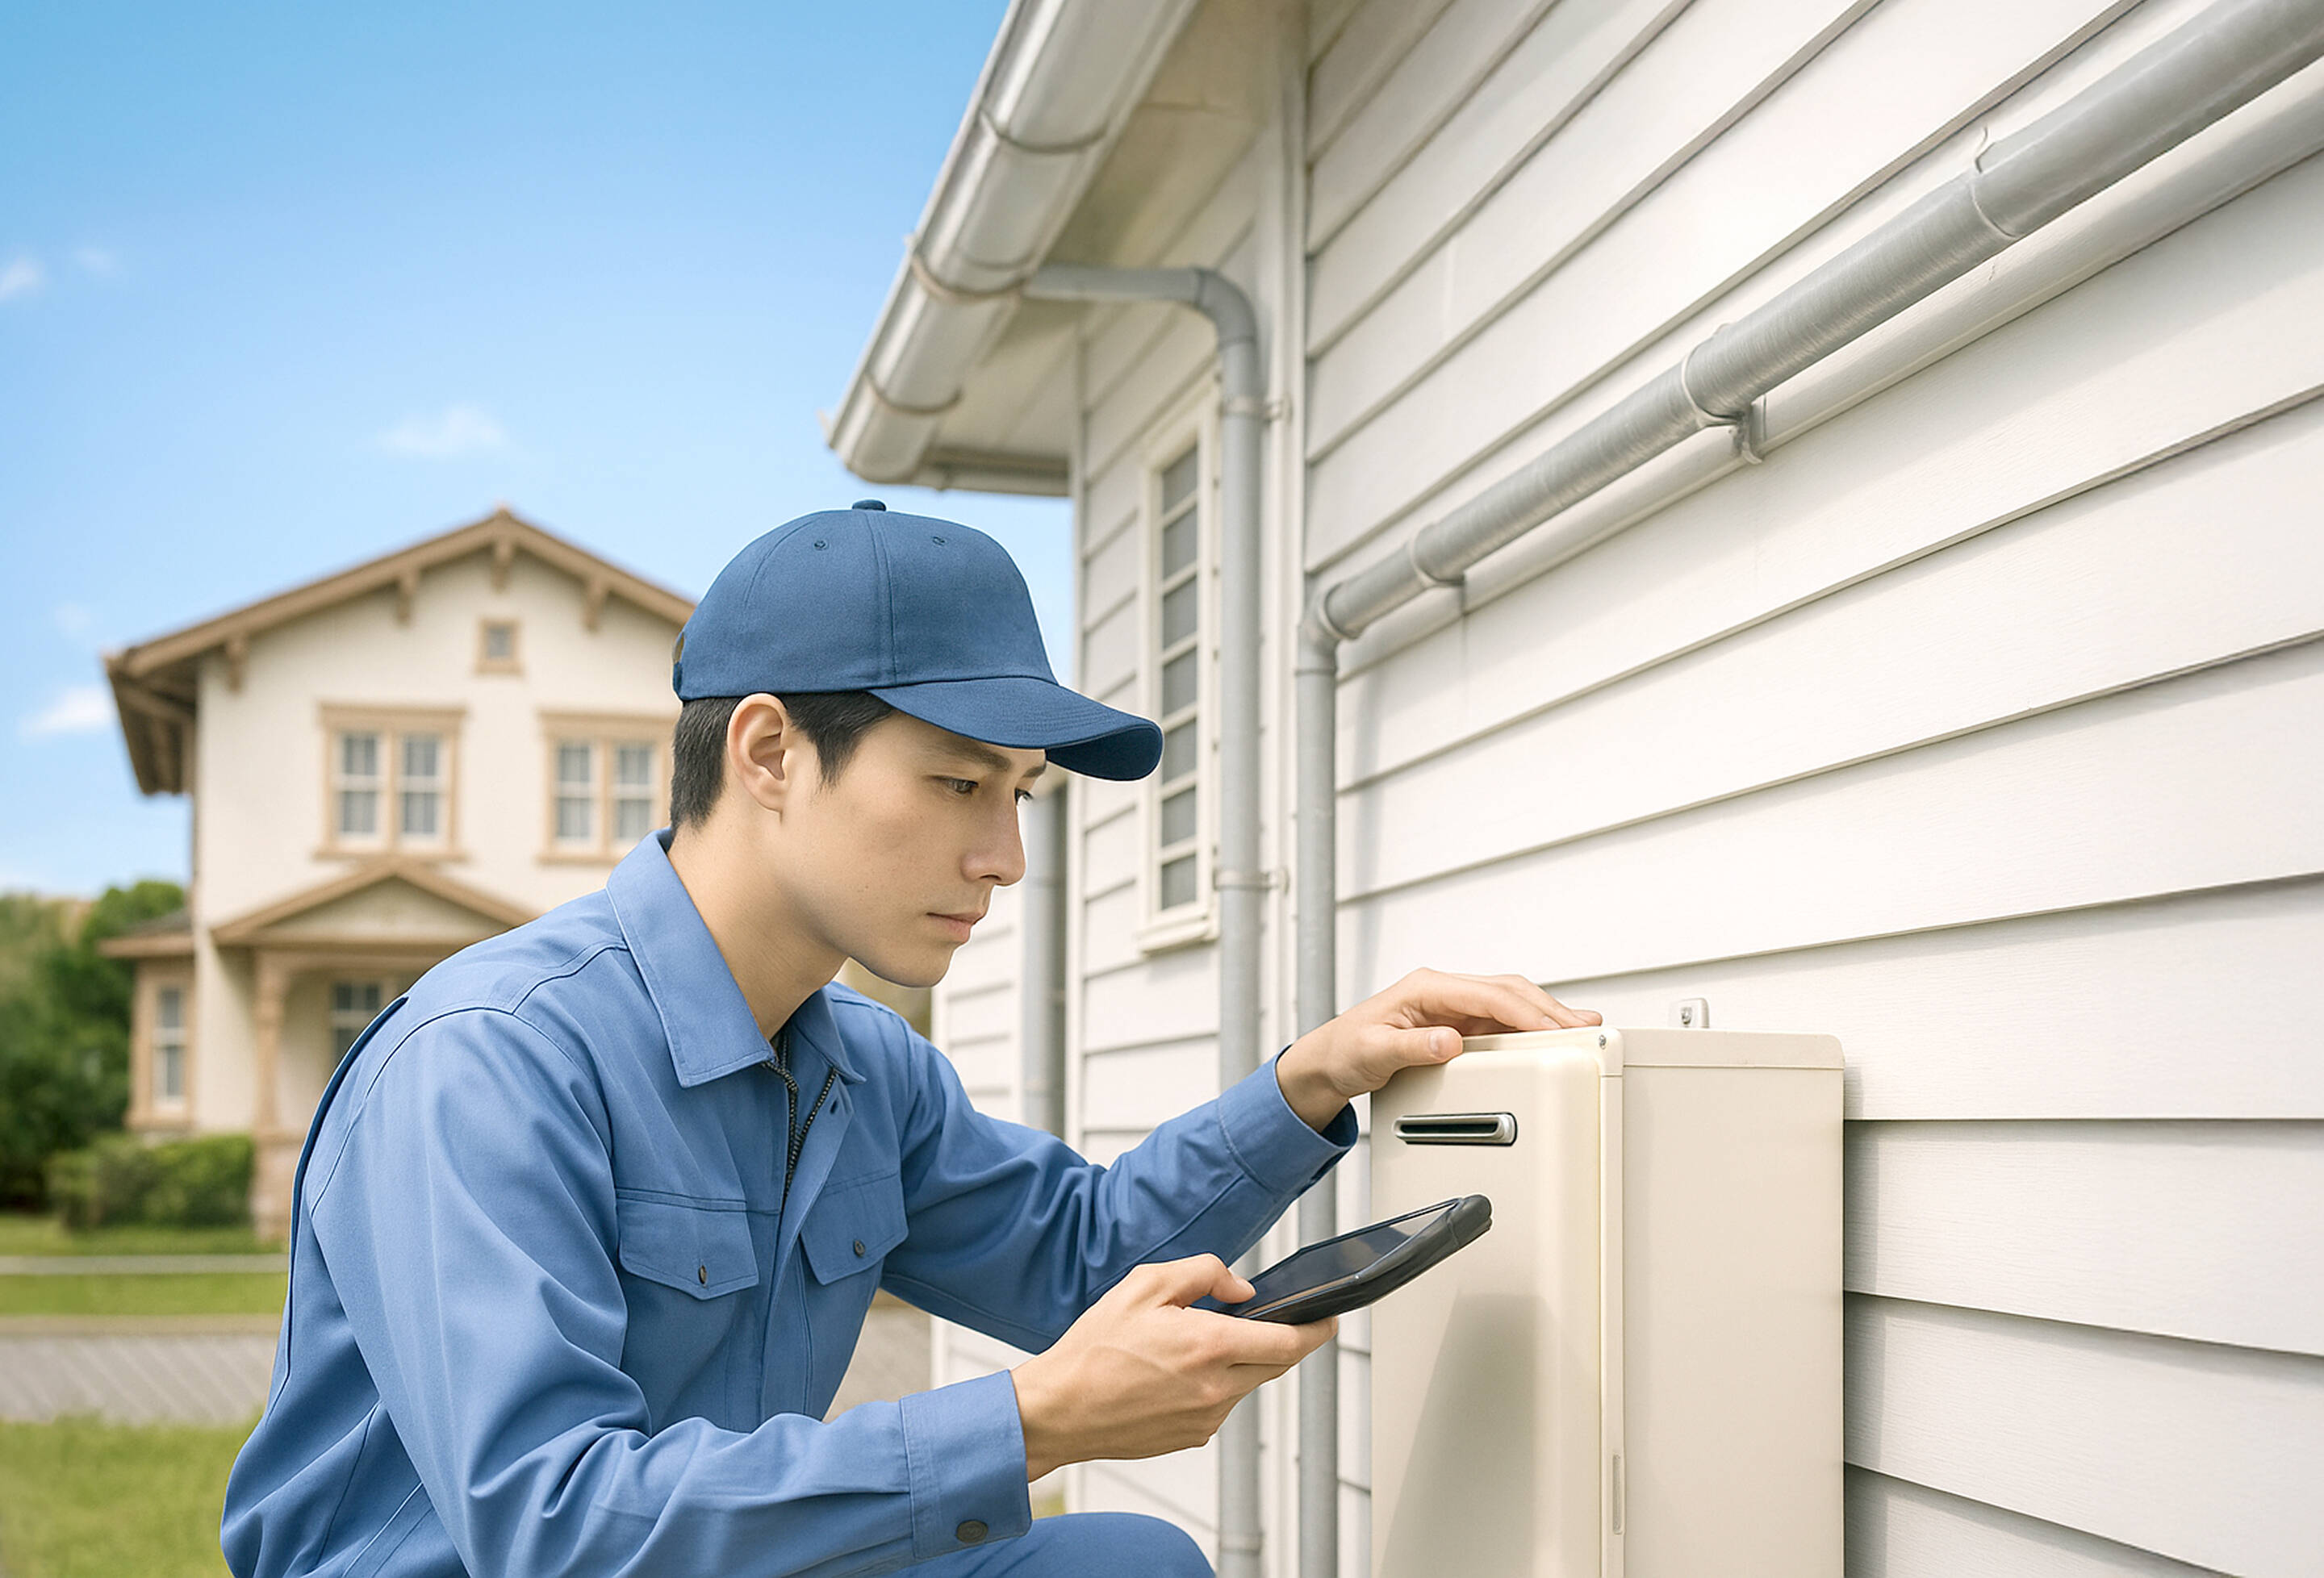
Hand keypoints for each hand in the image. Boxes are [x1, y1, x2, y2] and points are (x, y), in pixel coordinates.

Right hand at [1009, 1254, 1333, 1479]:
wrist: (1058, 1410)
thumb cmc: (1094, 1348)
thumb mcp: (1145, 1285)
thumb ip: (1204, 1274)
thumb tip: (1244, 1290)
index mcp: (1209, 1347)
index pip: (1289, 1342)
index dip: (1317, 1329)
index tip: (1329, 1318)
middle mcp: (1215, 1389)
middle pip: (1276, 1364)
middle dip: (1283, 1341)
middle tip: (1273, 1320)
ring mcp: (1206, 1419)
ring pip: (1247, 1384)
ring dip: (1240, 1361)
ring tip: (1197, 1343)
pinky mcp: (1192, 1437)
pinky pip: (1220, 1405)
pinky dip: (1215, 1383)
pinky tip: (1177, 1371)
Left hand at [1275, 968, 1599, 1129]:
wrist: (1329, 1061)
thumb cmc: (1345, 1051)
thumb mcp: (1373, 1053)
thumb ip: (1412, 1047)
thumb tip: (1450, 1041)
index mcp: (1425, 987)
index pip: (1487, 994)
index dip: (1525, 1011)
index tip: (1553, 1027)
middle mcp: (1442, 991)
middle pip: (1507, 991)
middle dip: (1548, 1008)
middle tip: (1584, 1027)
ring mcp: (1452, 1006)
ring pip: (1509, 1002)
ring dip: (1544, 1016)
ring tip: (1578, 1032)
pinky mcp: (1456, 1024)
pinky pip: (1500, 1021)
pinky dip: (1528, 1028)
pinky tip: (1549, 1039)